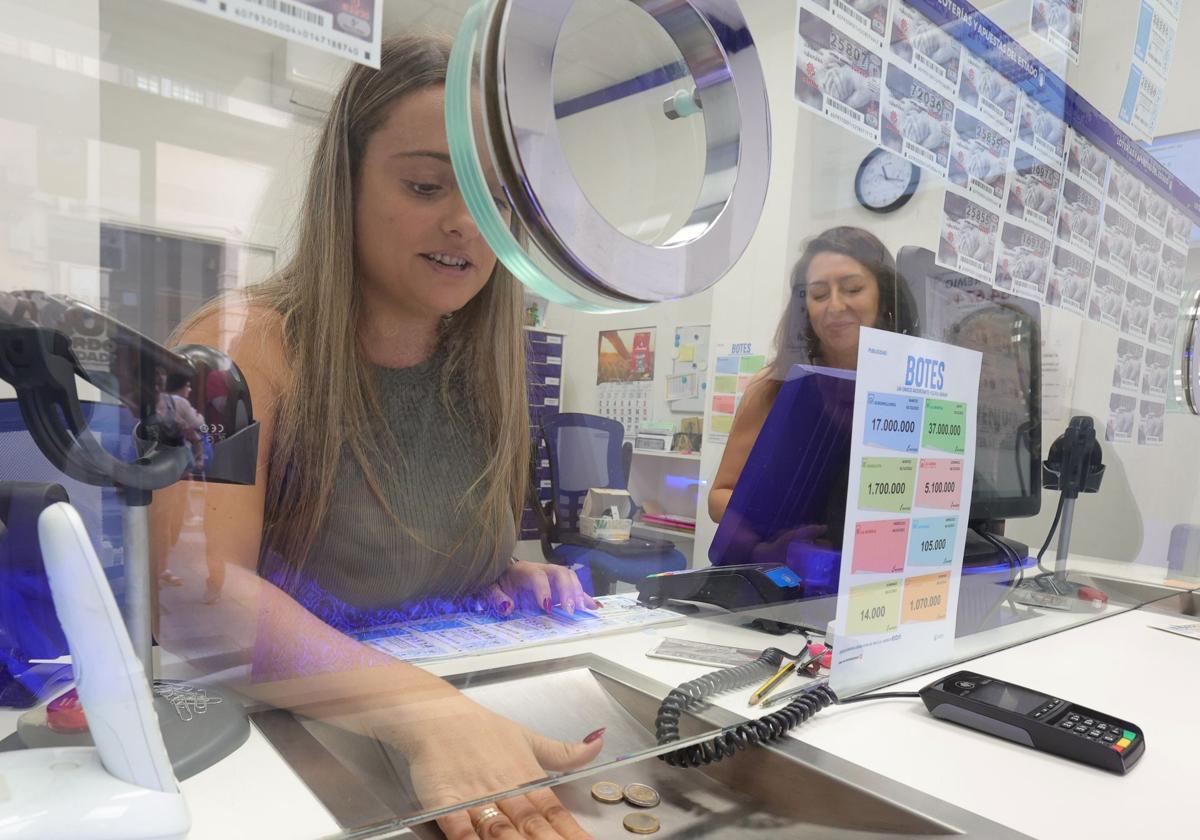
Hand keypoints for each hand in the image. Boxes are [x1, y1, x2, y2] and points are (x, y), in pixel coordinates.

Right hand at [380, 691, 603, 838]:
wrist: (436, 715)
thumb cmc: (481, 729)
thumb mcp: (527, 738)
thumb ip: (563, 751)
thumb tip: (599, 742)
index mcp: (526, 778)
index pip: (554, 812)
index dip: (571, 832)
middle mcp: (504, 791)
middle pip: (531, 826)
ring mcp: (475, 798)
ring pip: (499, 830)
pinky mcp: (445, 803)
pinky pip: (459, 828)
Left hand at [490, 560, 599, 615]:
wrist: (499, 577)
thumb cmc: (496, 583)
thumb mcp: (489, 590)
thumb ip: (496, 598)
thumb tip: (508, 607)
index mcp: (523, 570)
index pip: (537, 576)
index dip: (543, 590)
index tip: (546, 608)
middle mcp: (541, 571)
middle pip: (560, 573)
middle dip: (568, 590)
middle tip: (570, 610)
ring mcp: (552, 578)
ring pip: (570, 578)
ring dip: (578, 593)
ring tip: (582, 610)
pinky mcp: (558, 587)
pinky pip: (574, 589)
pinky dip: (584, 597)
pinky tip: (595, 607)